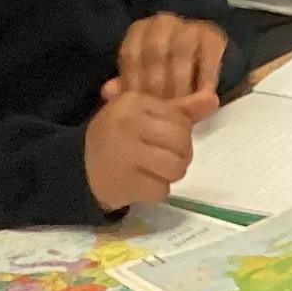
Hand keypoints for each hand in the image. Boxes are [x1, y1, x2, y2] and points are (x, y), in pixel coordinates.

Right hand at [83, 90, 198, 211]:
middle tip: (163, 157)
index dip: (179, 133)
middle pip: (182, 142)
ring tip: (154, 170)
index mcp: (133, 102)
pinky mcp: (129, 182)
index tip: (162, 138)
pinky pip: (163, 189)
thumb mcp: (140, 114)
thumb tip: (213, 100)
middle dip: (180, 154)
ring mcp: (128, 154)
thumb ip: (177, 108)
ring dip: (170, 174)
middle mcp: (130, 124)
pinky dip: (157, 190)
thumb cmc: (115, 137)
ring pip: (176, 167)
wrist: (78, 167)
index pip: (180, 119)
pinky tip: (143, 183)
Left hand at [111, 13, 227, 108]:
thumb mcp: (144, 85)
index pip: (131, 54)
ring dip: (181, 83)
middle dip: (158, 85)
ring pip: (181, 53)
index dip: (135, 82)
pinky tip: (203, 96)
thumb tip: (108, 92)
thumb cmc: (168, 80)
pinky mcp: (213, 36)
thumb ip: (126, 88)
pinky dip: (205, 77)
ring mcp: (188, 27)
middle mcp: (162, 23)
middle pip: (155, 53)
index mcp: (139, 31)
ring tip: (182, 107)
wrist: (203, 68)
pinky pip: (208, 56)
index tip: (142, 106)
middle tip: (163, 111)